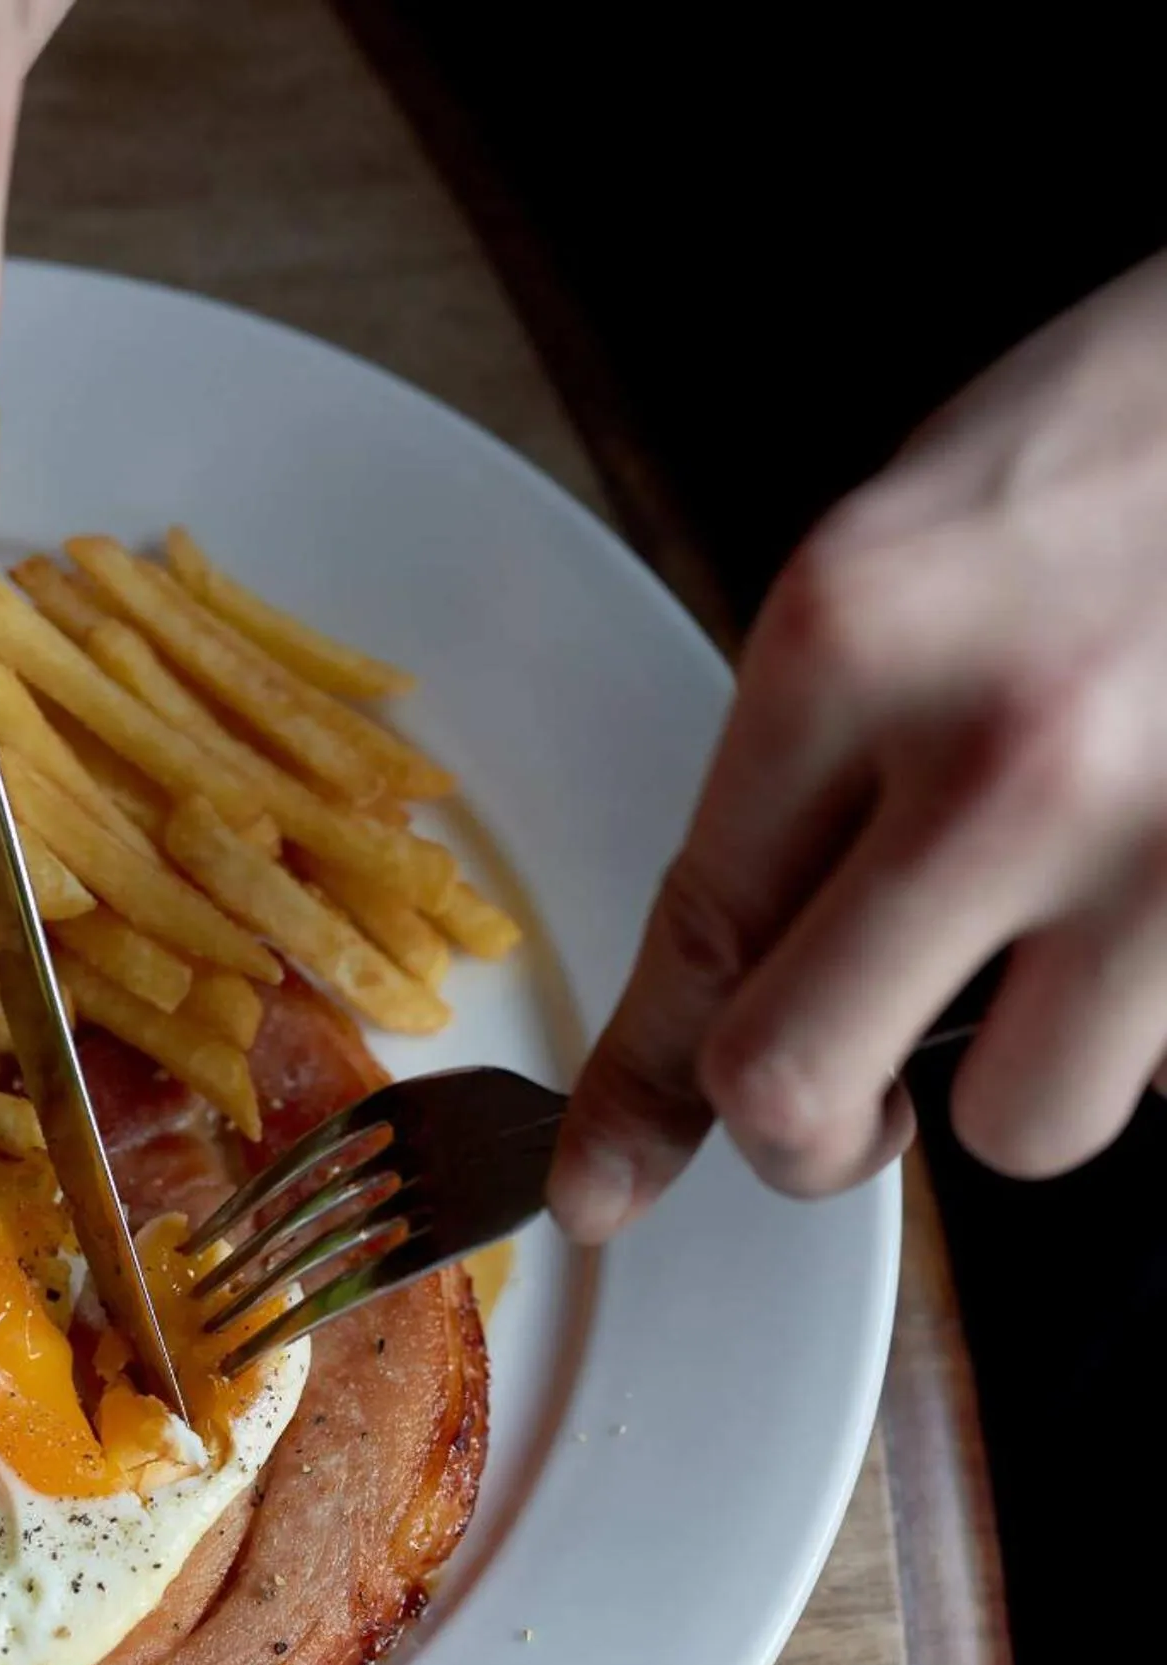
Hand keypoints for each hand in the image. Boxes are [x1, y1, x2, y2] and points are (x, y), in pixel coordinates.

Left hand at [550, 251, 1166, 1241]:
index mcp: (857, 638)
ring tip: (1071, 939)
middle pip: (798, 1090)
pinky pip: (1163, 1068)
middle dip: (807, 1134)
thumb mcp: (918, 554)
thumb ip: (813, 765)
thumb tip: (736, 973)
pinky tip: (1159, 883)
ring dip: (1023, 1074)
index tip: (601, 1183)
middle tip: (850, 1099)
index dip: (635, 1098)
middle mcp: (1005, 756)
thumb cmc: (1142, 434)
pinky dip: (1146, 1018)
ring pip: (1021, 1127)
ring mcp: (1165, 846)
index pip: (694, 934)